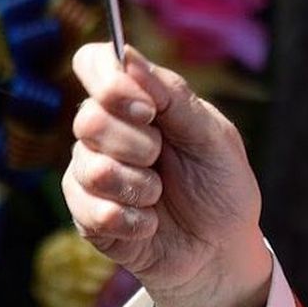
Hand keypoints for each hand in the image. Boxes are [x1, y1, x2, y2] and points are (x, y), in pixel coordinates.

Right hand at [63, 45, 269, 306]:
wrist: (221, 250)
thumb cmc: (220, 186)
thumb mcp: (214, 137)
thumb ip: (174, 97)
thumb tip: (127, 56)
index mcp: (137, 102)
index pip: (94, 64)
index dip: (109, 81)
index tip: (147, 109)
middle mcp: (106, 132)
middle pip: (88, 119)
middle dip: (137, 144)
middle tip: (163, 159)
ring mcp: (91, 173)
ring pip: (90, 167)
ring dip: (139, 186)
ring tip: (160, 196)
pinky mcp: (86, 215)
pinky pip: (92, 210)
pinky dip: (133, 220)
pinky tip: (150, 224)